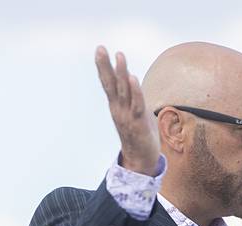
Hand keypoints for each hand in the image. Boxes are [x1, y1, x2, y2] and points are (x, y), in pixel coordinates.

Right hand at [95, 46, 159, 175]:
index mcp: (117, 105)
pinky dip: (135, 91)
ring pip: (123, 91)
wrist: (141, 160)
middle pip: (111, 84)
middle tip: (100, 48)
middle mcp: (119, 109)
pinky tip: (133, 78)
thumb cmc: (141, 134)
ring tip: (119, 56)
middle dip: (105, 66)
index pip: (109, 83)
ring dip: (121, 73)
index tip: (100, 50)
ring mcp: (127, 116)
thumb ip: (135, 99)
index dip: (104, 67)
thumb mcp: (137, 113)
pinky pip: (136, 104)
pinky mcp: (138, 123)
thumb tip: (134, 85)